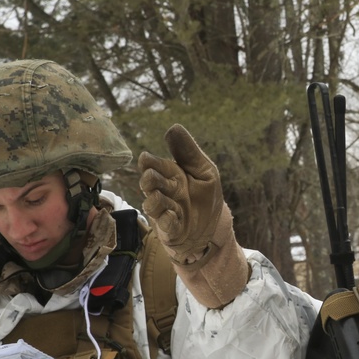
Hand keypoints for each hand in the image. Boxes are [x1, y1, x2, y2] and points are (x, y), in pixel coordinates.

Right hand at [138, 123, 249, 308]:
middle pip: (149, 181)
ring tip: (162, 197)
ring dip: (156, 200)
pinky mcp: (170, 229)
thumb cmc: (205, 199)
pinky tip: (173, 215)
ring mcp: (164, 211)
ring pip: (152, 203)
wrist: (211, 231)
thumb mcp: (205, 171)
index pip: (152, 164)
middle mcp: (163, 191)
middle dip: (151, 179)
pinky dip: (167, 219)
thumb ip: (189, 152)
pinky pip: (164, 223)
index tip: (146, 160)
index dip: (149, 162)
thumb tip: (173, 127)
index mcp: (170, 174)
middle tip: (152, 178)